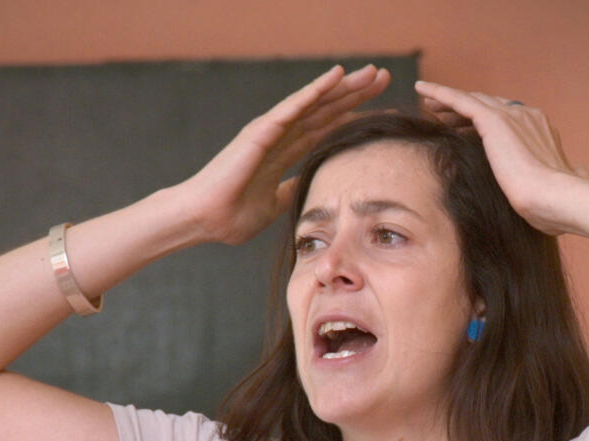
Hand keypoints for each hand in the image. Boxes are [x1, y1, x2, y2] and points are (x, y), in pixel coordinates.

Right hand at [182, 64, 390, 245]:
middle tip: (385, 78)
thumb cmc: (231, 216)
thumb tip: (310, 187)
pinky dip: (315, 90)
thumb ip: (292, 190)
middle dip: (355, 94)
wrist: (204, 219)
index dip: (352, 117)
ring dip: (343, 86)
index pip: (325, 129)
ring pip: (315, 103)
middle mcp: (279, 135)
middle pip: (325, 110)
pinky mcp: (260, 131)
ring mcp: (270, 131)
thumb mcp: (274, 204)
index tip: (382, 109)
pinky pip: (293, 107)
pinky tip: (335, 76)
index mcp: (283, 152)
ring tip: (372, 72)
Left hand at [413, 80, 588, 234]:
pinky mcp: (495, 121)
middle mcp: (527, 116)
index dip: (482, 122)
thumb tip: (558, 194)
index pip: (506, 119)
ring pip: (472, 101)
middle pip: (488, 107)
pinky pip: (461, 101)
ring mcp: (512, 116)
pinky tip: (421, 90)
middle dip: (463, 110)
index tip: (464, 129)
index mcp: (540, 130)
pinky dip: (440, 93)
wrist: (555, 198)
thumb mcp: (550, 190)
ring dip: (448, 102)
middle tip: (441, 114)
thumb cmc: (553, 205)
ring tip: (428, 104)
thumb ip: (552, 183)